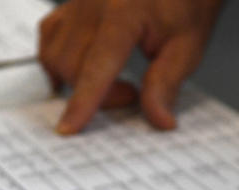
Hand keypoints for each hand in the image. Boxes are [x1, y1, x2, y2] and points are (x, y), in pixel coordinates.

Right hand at [38, 0, 223, 133]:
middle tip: (131, 95)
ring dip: (75, 79)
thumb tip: (158, 120)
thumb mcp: (188, 46)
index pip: (96, 66)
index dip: (82, 101)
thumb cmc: (187, 2)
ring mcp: (79, 0)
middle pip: (70, 63)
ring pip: (53, 52)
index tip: (69, 128)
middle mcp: (92, 3)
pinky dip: (59, 57)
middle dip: (95, 94)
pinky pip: (50, 34)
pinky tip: (83, 65)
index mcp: (123, 12)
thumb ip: (166, 84)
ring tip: (112, 79)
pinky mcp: (73, 2)